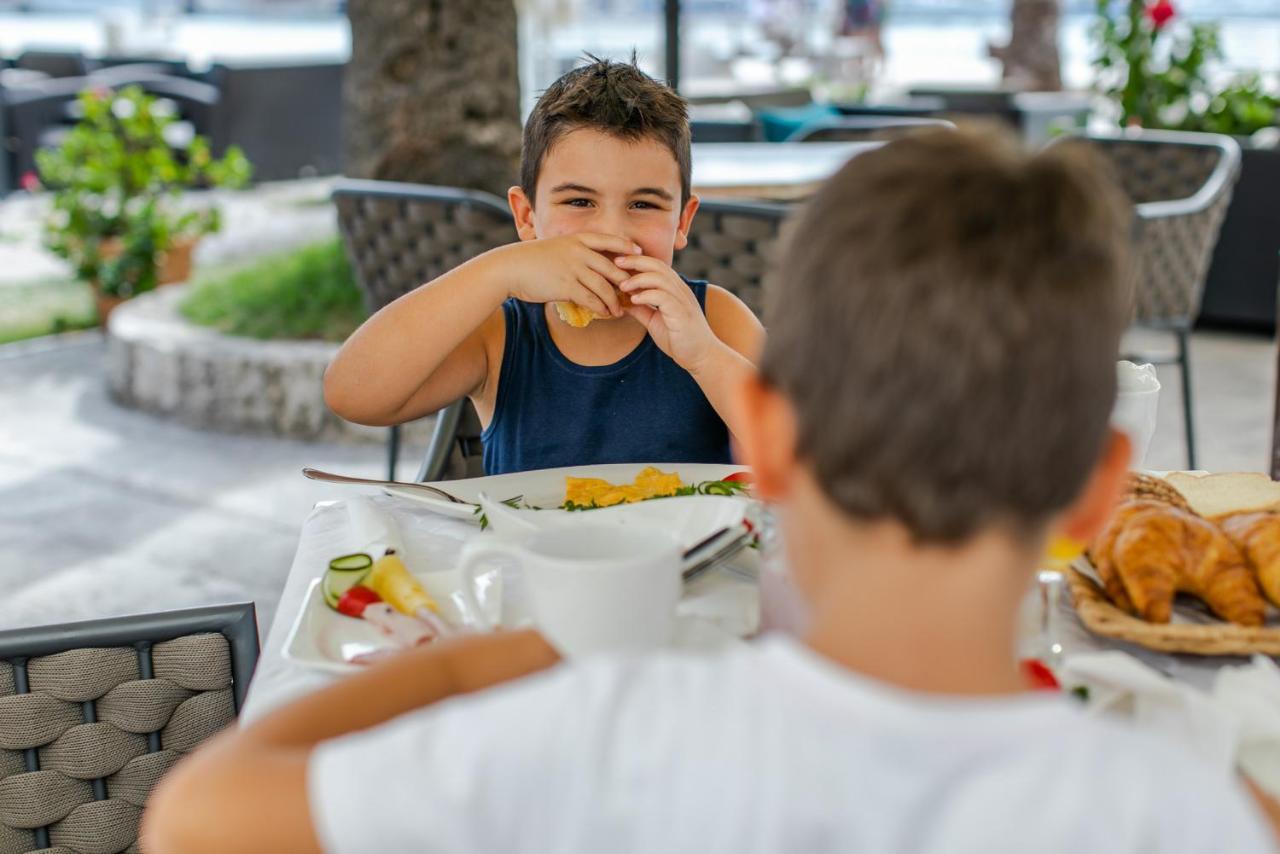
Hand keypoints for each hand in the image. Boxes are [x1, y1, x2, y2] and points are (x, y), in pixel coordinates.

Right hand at [498, 233, 638, 317]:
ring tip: (620, 311)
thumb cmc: (531, 260)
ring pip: (604, 287)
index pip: (609, 240)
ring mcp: (574, 269)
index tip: (640, 253)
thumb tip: (588, 264)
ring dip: (615, 301)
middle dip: (626, 282)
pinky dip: (601, 308)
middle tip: (635, 292)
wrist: (510, 268)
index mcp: (578, 239)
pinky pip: (591, 299)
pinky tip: (605, 314)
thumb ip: (574, 253)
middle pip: (612, 267)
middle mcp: (579, 252)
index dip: (627, 247)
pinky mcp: (567, 286)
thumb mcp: (555, 248)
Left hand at [617, 255, 721, 371]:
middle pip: (657, 265)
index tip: (617, 262)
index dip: (637, 260)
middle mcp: (680, 290)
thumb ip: (641, 309)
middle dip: (635, 261)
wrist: (701, 357)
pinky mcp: (682, 313)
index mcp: (675, 289)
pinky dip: (646, 295)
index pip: (656, 265)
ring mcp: (683, 301)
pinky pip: (663, 297)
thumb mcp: (654, 321)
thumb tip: (621, 301)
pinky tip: (634, 300)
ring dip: (638, 279)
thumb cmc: (679, 339)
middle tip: (615, 263)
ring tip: (623, 286)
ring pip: (660, 278)